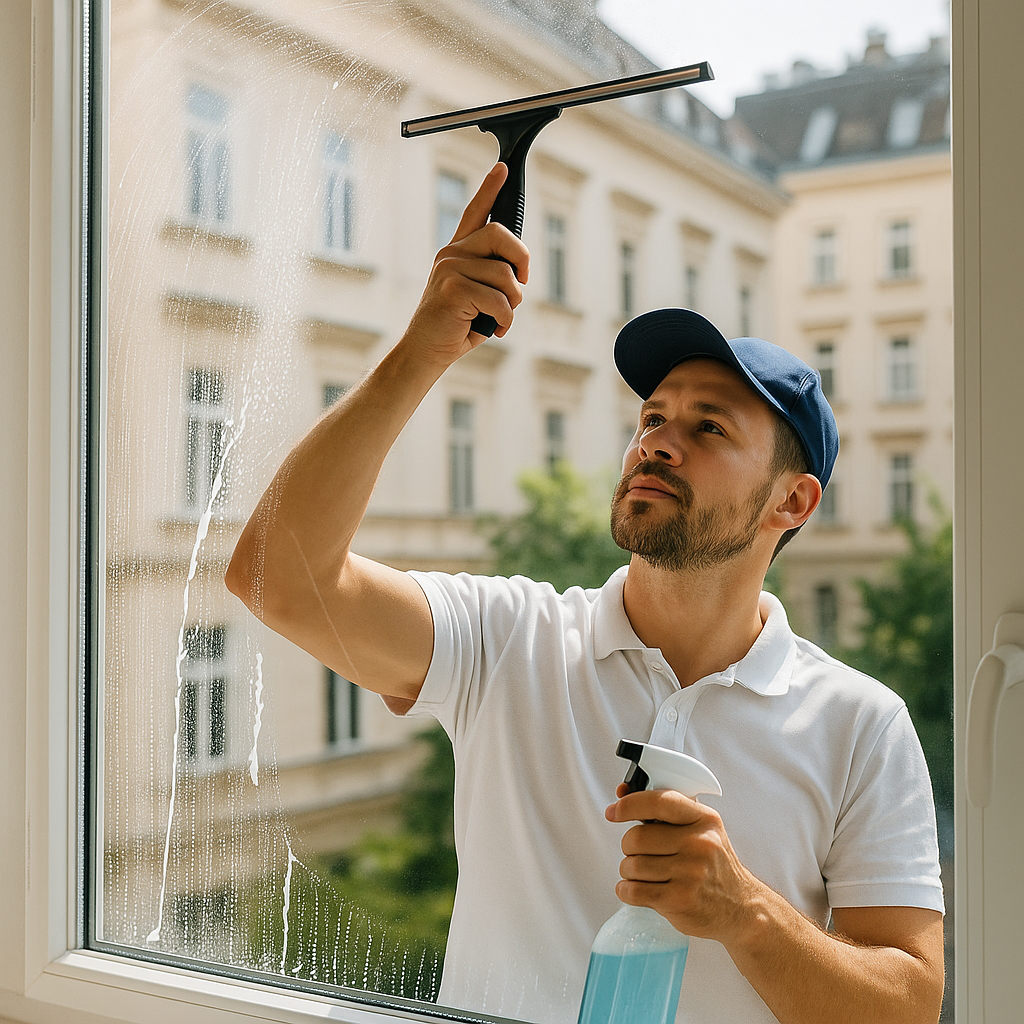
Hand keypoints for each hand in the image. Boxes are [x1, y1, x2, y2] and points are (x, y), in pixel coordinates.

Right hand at [401, 163, 530, 368]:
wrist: (426, 350)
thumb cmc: (455, 325)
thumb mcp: (476, 294)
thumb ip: (492, 275)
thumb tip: (519, 271)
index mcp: (457, 251)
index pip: (475, 212)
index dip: (490, 188)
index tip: (503, 168)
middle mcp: (451, 253)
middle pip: (502, 235)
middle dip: (522, 261)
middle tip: (520, 284)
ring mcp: (450, 269)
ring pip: (506, 275)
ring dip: (513, 303)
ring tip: (500, 318)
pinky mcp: (453, 289)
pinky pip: (500, 301)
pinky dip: (505, 321)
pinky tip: (494, 329)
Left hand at [605, 784, 762, 945]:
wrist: (741, 909)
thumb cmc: (713, 864)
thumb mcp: (701, 829)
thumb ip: (666, 810)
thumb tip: (621, 792)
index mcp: (704, 820)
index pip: (658, 802)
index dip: (629, 804)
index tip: (614, 811)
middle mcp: (699, 844)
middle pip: (636, 837)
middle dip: (629, 847)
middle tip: (638, 853)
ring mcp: (690, 874)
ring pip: (631, 865)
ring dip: (629, 871)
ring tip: (644, 874)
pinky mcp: (680, 901)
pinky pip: (633, 891)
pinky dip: (626, 890)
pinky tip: (636, 890)